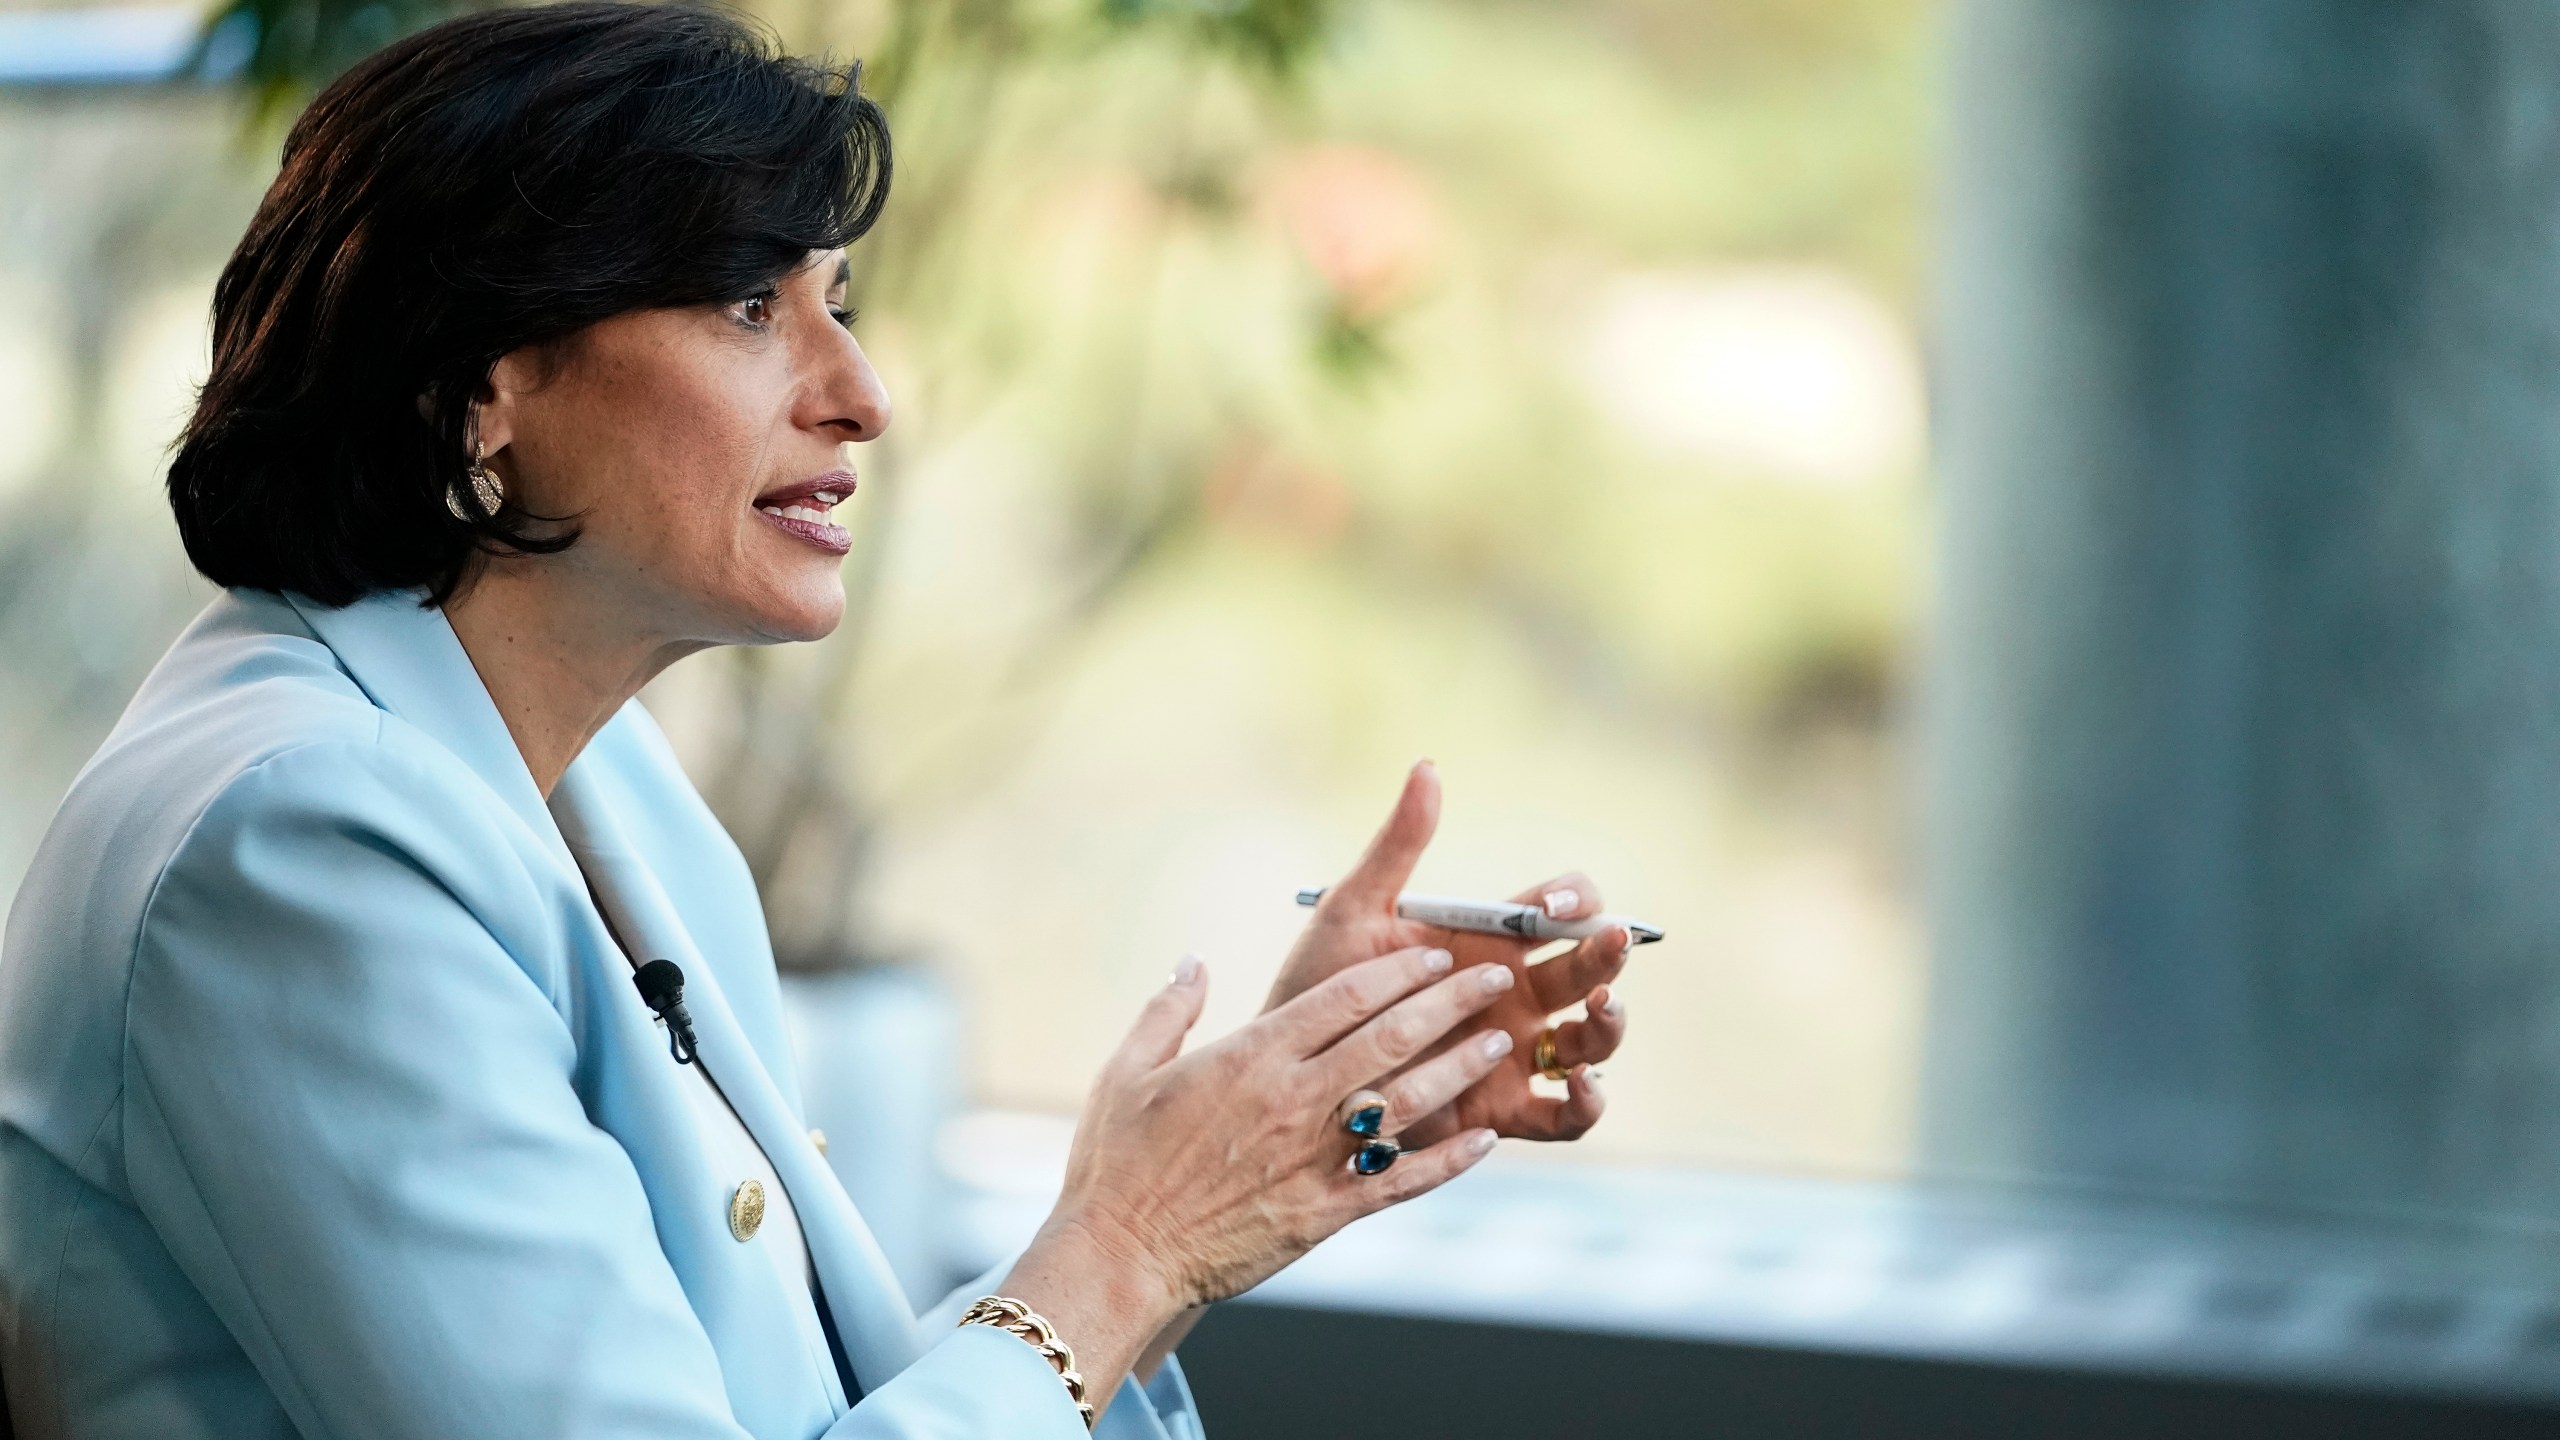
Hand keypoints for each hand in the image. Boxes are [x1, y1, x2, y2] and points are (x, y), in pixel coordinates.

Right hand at [1000, 944, 1516, 1407]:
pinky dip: (1448, 1161)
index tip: (1436, 953)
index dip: (1398, 971)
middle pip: (1392, 1038)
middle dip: (1451, 1002)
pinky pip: (1401, 1181)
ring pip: (1408, 1103)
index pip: (1345, 997)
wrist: (1119, 1255)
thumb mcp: (1126, 1071)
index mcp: (1252, 1057)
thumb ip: (1168, 1009)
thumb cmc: (1116, 1163)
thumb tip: (1193, 961)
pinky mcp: (1324, 1213)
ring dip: (1461, 1069)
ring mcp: (1314, 1159)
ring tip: (1501, 1042)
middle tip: (1495, 977)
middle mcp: (1294, 1101)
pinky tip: (1483, 1140)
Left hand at [1264, 760, 1633, 1146]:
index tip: (1552, 902)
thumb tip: (1426, 767)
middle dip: (1608, 953)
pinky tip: (1581, 1084)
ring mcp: (1515, 1055)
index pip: (1562, 909)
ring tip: (1603, 1009)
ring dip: (1611, 1024)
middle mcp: (1515, 997)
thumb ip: (1397, 846)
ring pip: (1591, 1041)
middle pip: (1589, 969)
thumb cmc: (1320, 984)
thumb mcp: (1353, 910)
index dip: (1574, 899)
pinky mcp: (1504, 1112)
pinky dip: (1588, 1103)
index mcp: (1492, 942)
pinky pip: (1566, 1118)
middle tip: (1610, 942)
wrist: (1290, 1067)